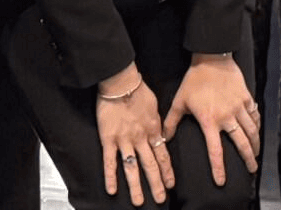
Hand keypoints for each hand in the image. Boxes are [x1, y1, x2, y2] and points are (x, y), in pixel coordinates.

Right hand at [95, 65, 169, 205]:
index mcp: (153, 130)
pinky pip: (110, 161)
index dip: (167, 171)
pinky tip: (112, 189)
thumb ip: (157, 123)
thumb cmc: (138, 90)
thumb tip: (161, 132)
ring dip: (136, 186)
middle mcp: (141, 138)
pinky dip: (110, 176)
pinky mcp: (109, 139)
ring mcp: (125, 140)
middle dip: (156, 184)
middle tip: (160, 199)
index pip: (163, 155)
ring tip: (139, 201)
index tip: (171, 184)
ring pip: (132, 167)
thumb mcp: (155, 106)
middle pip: (150, 166)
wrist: (121, 82)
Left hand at [163, 54, 259, 186]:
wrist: (212, 58)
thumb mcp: (179, 101)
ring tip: (257, 154)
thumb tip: (164, 140)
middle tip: (252, 169)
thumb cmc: (194, 80)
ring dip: (255, 144)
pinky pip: (254, 115)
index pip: (215, 150)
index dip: (219, 167)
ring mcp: (239, 107)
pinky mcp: (246, 98)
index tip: (221, 181)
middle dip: (248, 158)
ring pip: (251, 130)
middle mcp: (227, 116)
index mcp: (209, 121)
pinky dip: (257, 125)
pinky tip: (257, 131)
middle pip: (241, 143)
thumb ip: (172, 122)